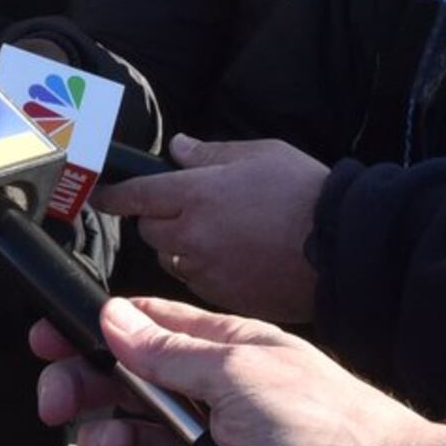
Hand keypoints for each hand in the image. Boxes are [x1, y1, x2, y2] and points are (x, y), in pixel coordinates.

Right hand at [29, 297, 445, 445]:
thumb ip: (165, 350)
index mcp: (220, 353)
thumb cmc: (324, 420)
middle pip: (119, 391)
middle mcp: (208, 403)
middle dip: (83, 392)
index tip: (47, 339)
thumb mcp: (237, 368)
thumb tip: (110, 316)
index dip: (90, 334)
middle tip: (58, 400)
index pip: (140, 332)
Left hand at [91, 135, 328, 322]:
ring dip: (179, 246)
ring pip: (171, 259)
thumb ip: (210, 154)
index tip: (103, 195)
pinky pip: (197, 281)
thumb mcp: (260, 154)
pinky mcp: (224, 296)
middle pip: (149, 231)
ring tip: (214, 234)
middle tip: (185, 206)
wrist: (341, 247)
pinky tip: (232, 257)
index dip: (115, 195)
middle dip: (156, 218)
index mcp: (197, 195)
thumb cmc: (305, 193)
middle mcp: (193, 236)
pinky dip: (203, 269)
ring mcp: (207, 271)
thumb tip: (179, 149)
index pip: (137, 195)